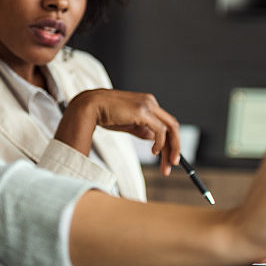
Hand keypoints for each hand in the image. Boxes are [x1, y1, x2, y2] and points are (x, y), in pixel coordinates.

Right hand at [57, 89, 182, 171]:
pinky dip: (160, 143)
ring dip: (171, 148)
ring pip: (170, 128)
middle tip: (173, 164)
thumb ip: (142, 129)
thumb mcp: (128, 124)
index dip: (170, 141)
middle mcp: (151, 102)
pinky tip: (154, 152)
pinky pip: (160, 130)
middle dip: (175, 147)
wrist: (90, 107)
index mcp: (148, 103)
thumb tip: (155, 139)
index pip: (166, 123)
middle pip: (172, 126)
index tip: (169, 156)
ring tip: (167, 164)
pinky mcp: (143, 111)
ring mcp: (148, 105)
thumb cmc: (106, 115)